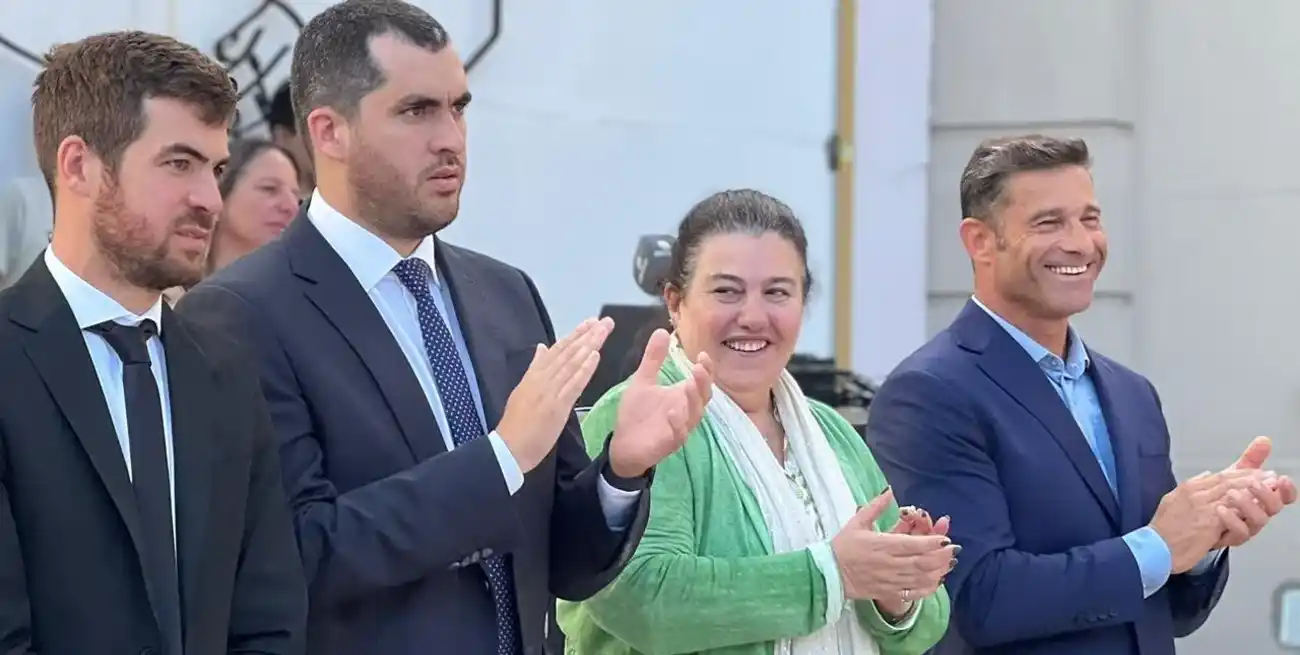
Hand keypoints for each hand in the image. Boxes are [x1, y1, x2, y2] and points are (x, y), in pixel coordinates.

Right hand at [496, 318, 611, 471]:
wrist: (508, 448)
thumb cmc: (516, 424)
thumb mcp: (522, 390)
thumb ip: (534, 369)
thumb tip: (541, 347)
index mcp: (534, 375)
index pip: (557, 350)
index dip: (575, 335)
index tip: (589, 322)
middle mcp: (543, 378)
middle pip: (568, 352)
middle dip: (587, 335)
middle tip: (605, 321)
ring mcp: (550, 391)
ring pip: (572, 363)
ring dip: (589, 345)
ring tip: (603, 331)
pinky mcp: (557, 406)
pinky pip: (574, 384)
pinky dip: (585, 369)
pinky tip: (595, 356)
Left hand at [607, 329, 712, 477]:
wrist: (623, 444)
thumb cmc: (637, 413)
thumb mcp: (643, 380)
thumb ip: (653, 359)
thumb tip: (662, 330)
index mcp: (682, 396)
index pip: (701, 381)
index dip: (706, 369)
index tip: (702, 354)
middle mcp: (686, 411)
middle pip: (703, 397)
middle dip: (703, 382)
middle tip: (699, 367)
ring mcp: (680, 428)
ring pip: (694, 415)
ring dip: (693, 400)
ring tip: (688, 384)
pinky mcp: (670, 443)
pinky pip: (679, 434)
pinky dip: (678, 424)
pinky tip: (673, 412)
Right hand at [831, 488, 956, 611]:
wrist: (830, 574)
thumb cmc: (843, 547)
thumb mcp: (857, 522)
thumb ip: (875, 507)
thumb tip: (889, 490)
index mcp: (882, 545)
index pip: (913, 544)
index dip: (931, 542)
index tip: (944, 538)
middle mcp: (889, 564)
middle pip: (922, 561)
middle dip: (940, 556)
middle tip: (953, 549)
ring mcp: (890, 580)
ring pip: (920, 577)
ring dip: (938, 571)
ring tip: (949, 563)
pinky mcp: (889, 591)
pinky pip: (913, 592)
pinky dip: (927, 588)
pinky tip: (936, 582)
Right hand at [1149, 468, 1268, 572]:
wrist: (1156, 547)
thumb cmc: (1163, 530)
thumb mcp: (1172, 500)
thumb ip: (1191, 487)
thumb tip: (1205, 476)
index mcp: (1188, 488)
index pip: (1219, 476)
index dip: (1240, 473)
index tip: (1255, 473)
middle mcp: (1196, 494)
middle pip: (1229, 480)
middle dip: (1252, 477)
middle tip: (1270, 476)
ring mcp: (1203, 507)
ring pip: (1233, 492)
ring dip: (1254, 489)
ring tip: (1270, 487)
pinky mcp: (1209, 523)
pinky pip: (1232, 511)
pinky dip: (1246, 507)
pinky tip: (1258, 505)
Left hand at [1212, 436, 1296, 547]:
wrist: (1190, 520)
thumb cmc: (1217, 498)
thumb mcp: (1231, 475)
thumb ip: (1250, 459)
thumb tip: (1264, 440)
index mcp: (1260, 498)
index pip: (1282, 496)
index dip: (1287, 490)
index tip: (1282, 479)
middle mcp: (1257, 513)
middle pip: (1274, 507)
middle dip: (1267, 494)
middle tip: (1253, 483)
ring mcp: (1246, 526)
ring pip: (1259, 520)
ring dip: (1247, 505)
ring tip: (1232, 493)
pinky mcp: (1231, 537)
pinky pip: (1239, 532)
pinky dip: (1231, 519)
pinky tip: (1220, 509)